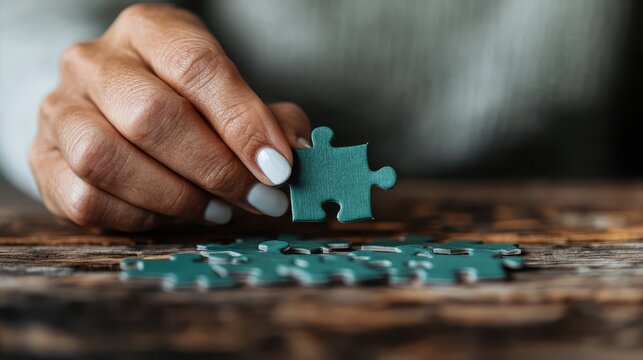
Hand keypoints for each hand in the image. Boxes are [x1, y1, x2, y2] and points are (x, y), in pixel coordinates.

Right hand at [30, 4, 310, 230]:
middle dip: (216, 169)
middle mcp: (95, 62)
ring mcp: (61, 109)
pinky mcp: (44, 158)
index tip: (277, 166)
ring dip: (176, 197)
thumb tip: (296, 153)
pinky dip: (138, 216)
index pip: (196, 65)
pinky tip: (172, 215)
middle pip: (152, 116)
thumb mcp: (230, 95)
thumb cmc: (185, 103)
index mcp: (150, 31)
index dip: (242, 120)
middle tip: (258, 198)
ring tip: (219, 209)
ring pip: (107, 158)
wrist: (114, 110)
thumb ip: (266, 119)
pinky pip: (85, 197)